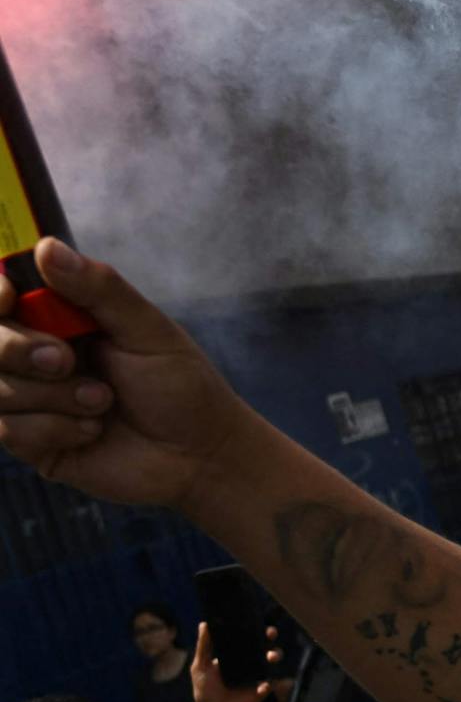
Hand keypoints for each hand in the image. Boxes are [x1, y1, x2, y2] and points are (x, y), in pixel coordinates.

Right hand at [0, 240, 255, 509]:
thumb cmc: (182, 385)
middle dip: (18, 349)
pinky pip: (9, 430)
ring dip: (52, 396)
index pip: (2, 295)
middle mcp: (37, 355)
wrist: (201, 454)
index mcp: (61, 318)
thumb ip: (99, 289)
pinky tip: (94, 431)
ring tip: (103, 401)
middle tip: (65, 360)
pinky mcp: (33, 441)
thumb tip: (46, 247)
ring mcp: (32, 399)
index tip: (8, 296)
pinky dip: (56, 428)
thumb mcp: (148, 329)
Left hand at [190, 622, 279, 701]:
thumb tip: (204, 624)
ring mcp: (257, 676)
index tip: (259, 624)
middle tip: (270, 635)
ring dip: (275, 656)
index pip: (250, 639)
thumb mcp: (200, 667)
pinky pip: (271, 684)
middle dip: (271, 639)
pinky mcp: (261, 691)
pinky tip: (261, 687)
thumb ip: (203, 647)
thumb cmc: (204, 690)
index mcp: (236, 655)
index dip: (257, 630)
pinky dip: (268, 684)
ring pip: (272, 662)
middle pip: (265, 646)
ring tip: (270, 657)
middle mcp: (249, 663)